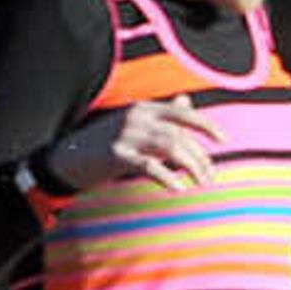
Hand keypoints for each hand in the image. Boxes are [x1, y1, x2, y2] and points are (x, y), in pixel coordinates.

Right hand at [50, 94, 216, 194]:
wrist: (67, 156)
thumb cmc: (107, 142)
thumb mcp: (135, 123)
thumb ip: (162, 116)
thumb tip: (186, 101)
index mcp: (144, 109)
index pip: (182, 114)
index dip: (205, 125)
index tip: (223, 140)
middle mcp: (137, 118)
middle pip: (180, 136)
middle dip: (200, 157)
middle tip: (210, 177)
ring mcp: (125, 135)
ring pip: (171, 147)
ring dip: (191, 167)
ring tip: (201, 183)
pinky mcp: (116, 155)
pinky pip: (150, 165)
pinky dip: (168, 176)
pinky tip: (179, 188)